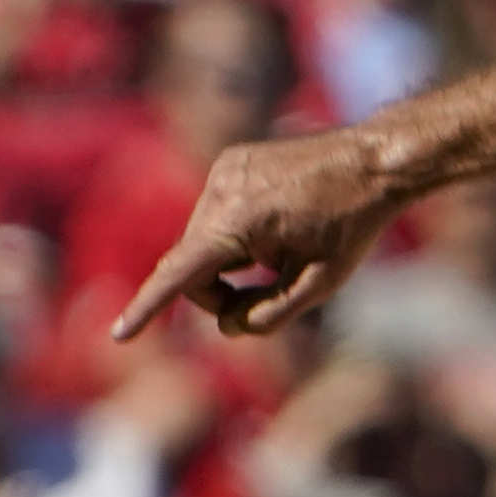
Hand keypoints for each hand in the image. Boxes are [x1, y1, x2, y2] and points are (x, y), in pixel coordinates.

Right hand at [111, 126, 406, 341]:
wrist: (374, 160)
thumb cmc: (352, 225)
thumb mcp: (320, 283)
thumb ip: (270, 314)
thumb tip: (229, 326)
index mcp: (239, 221)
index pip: (180, 275)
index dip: (148, 308)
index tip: (121, 335)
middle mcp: (220, 190)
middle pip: (192, 266)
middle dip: (217, 293)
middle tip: (261, 302)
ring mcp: (222, 170)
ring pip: (202, 241)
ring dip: (230, 261)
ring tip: (282, 251)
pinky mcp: (229, 161)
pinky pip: (216, 214)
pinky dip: (235, 233)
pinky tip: (278, 226)